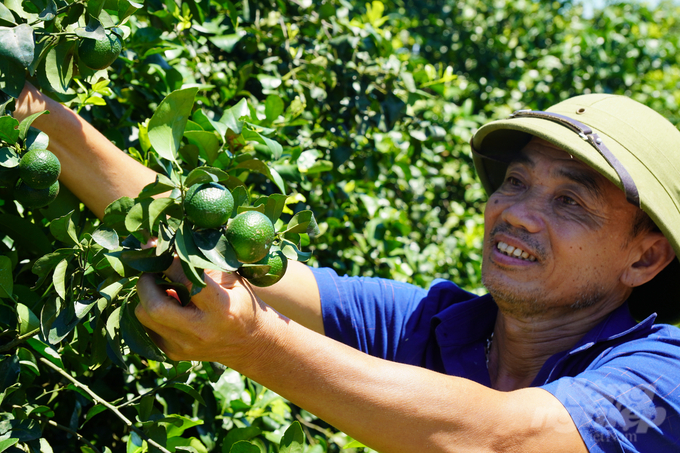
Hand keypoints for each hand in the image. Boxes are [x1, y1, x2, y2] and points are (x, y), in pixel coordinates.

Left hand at [135, 260, 275, 365]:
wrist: (251, 342)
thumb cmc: (242, 303)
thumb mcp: (231, 279)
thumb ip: (199, 264)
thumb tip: (160, 247)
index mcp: (221, 309)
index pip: (185, 281)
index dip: (169, 263)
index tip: (163, 251)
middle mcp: (200, 332)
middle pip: (154, 306)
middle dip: (146, 282)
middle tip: (152, 269)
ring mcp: (184, 346)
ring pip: (144, 317)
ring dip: (146, 297)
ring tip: (160, 286)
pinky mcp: (174, 354)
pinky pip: (148, 327)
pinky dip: (152, 311)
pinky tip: (167, 304)